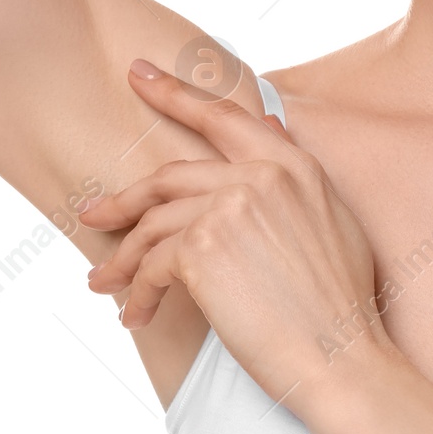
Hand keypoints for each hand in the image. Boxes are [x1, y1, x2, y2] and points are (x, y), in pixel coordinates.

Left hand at [79, 59, 393, 403]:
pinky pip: (151, 265)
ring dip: (122, 260)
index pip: (223, 116)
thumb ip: (294, 177)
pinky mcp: (200, 247)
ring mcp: (228, 207)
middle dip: (123, 198)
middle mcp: (260, 175)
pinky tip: (136, 316)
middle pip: (169, 175)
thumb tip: (269, 127)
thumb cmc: (339, 309)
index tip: (139, 74)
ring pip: (152, 225)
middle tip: (93, 212)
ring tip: (104, 284)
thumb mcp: (333, 224)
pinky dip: (137, 294)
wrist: (340, 359)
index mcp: (293, 167)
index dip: (175, 93)